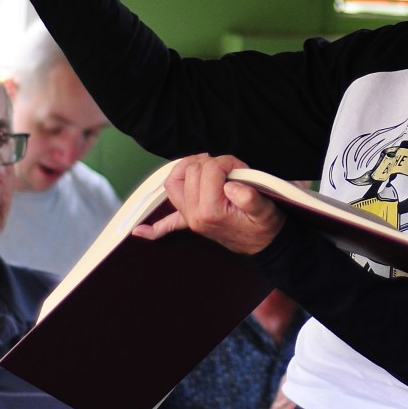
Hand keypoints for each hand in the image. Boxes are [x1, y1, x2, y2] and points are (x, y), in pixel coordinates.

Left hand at [132, 154, 285, 254]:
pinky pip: (168, 226)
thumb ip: (250, 197)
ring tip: (205, 167)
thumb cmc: (267, 227)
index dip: (228, 162)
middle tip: (231, 168)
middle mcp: (196, 215)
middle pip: (191, 171)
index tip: (242, 168)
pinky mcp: (193, 223)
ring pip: (174, 184)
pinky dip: (154, 229)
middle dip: (211, 162)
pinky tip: (140, 232)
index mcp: (212, 210)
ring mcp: (191, 219)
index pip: (209, 169)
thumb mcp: (266, 211)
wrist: (267, 246)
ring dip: (186, 170)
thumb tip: (231, 184)